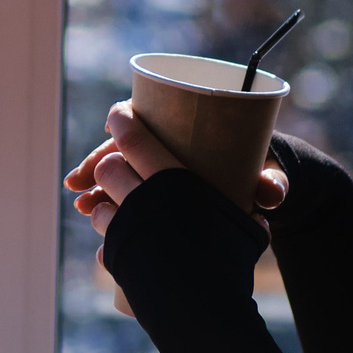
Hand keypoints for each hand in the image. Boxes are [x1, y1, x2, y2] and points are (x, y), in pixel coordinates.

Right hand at [63, 102, 287, 236]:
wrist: (263, 192)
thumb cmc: (261, 172)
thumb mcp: (267, 176)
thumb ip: (271, 183)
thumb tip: (270, 192)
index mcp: (187, 131)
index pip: (147, 122)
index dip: (123, 126)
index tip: (108, 134)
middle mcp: (166, 151)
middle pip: (122, 153)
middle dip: (97, 169)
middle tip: (80, 191)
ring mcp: (159, 177)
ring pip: (118, 180)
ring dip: (97, 194)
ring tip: (83, 211)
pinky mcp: (157, 201)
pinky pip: (126, 204)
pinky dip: (110, 214)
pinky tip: (99, 230)